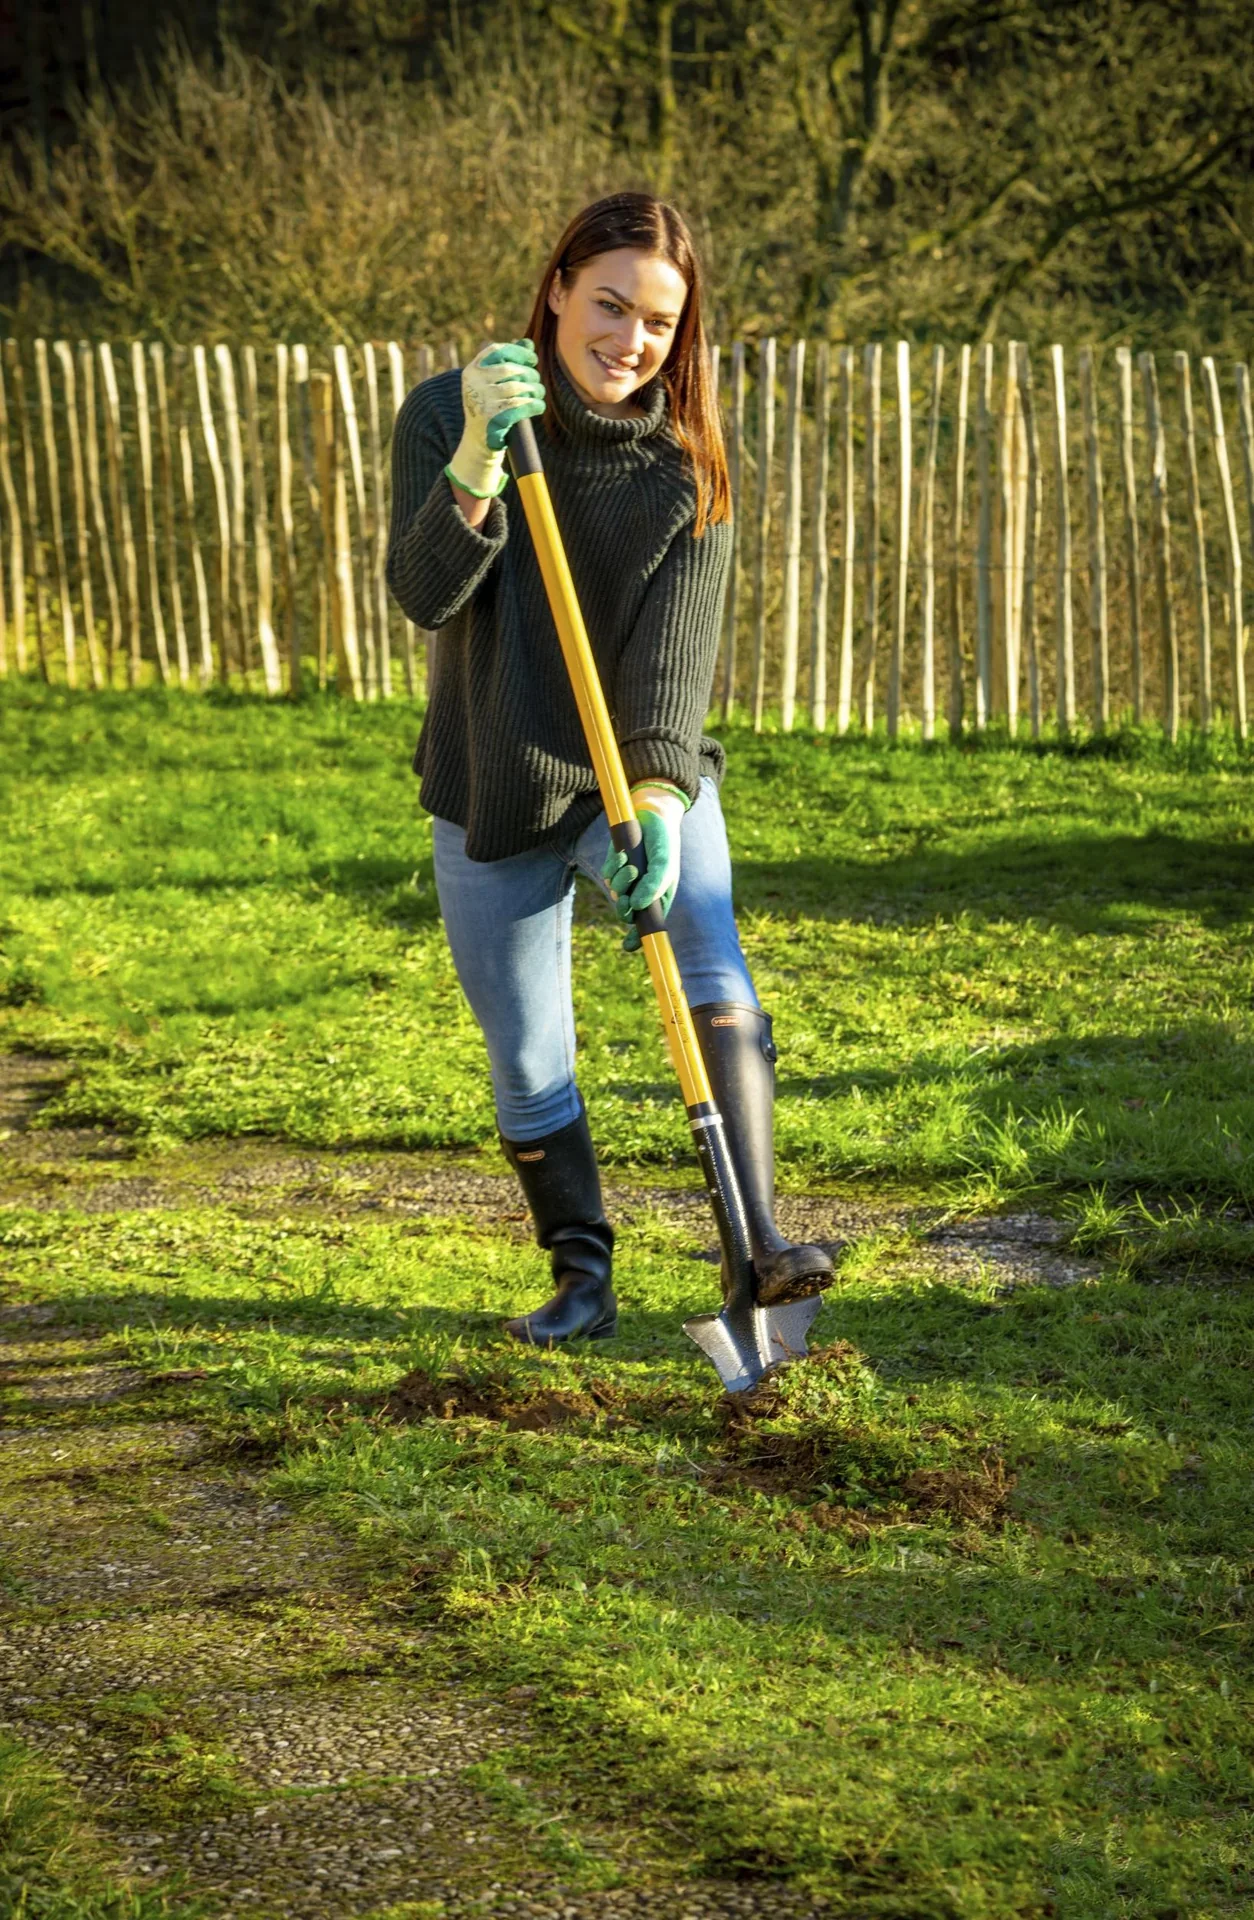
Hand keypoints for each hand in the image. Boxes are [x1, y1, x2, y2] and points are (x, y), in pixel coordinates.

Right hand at [446, 341, 545, 499]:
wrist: (478, 441)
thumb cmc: (489, 407)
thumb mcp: (492, 383)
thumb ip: (507, 362)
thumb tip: (528, 343)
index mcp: (472, 371)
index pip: (497, 351)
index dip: (518, 352)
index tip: (533, 359)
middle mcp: (474, 384)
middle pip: (510, 370)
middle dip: (529, 374)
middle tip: (537, 382)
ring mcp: (482, 401)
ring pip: (516, 388)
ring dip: (534, 390)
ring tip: (539, 394)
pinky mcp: (492, 419)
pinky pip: (519, 406)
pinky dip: (533, 405)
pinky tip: (539, 406)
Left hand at [601, 785, 685, 951]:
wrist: (652, 816)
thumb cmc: (664, 843)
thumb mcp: (664, 864)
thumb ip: (653, 885)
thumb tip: (637, 906)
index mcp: (658, 898)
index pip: (647, 925)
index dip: (637, 939)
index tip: (628, 946)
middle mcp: (641, 892)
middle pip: (627, 914)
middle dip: (623, 909)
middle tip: (625, 900)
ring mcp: (627, 880)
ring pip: (616, 893)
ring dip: (620, 882)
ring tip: (631, 866)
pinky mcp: (614, 867)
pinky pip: (607, 875)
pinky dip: (613, 868)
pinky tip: (622, 856)